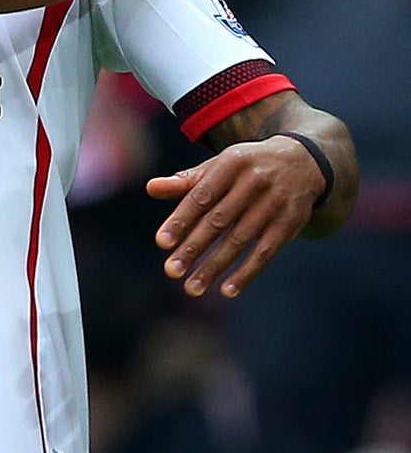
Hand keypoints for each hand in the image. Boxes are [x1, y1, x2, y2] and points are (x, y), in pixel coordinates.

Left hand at [149, 137, 327, 296]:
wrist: (303, 162)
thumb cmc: (245, 169)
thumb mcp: (218, 167)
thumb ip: (186, 182)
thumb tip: (150, 188)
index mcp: (230, 164)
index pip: (200, 197)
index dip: (181, 220)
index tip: (162, 243)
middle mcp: (254, 182)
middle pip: (218, 221)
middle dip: (193, 248)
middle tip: (171, 271)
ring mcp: (275, 203)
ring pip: (240, 240)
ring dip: (215, 266)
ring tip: (192, 288)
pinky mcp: (291, 223)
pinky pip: (266, 252)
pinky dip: (247, 272)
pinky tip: (227, 290)